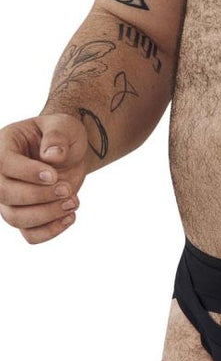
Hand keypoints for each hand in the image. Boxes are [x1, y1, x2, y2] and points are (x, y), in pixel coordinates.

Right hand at [0, 113, 89, 243]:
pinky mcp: (25, 215)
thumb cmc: (63, 136)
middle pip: (4, 194)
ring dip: (47, 215)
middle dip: (39, 195)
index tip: (54, 175)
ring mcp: (10, 199)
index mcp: (4, 146)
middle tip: (67, 189)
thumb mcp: (64, 126)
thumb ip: (57, 136)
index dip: (27, 173)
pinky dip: (50, 231)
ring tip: (73, 202)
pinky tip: (70, 217)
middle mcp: (1, 175)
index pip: (4, 164)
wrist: (70, 153)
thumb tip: (51, 155)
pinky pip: (30, 234)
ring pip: (15, 218)